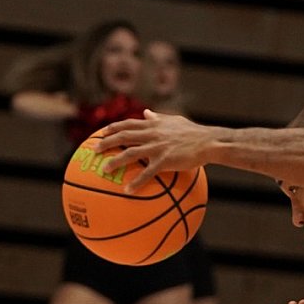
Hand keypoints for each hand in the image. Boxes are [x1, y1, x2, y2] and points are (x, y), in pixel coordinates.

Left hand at [89, 110, 219, 191]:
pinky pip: (147, 173)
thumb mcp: (175, 121)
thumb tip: (147, 112)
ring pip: (130, 153)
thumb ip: (159, 118)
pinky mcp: (165, 160)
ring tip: (104, 169)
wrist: (209, 142)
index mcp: (154, 124)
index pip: (129, 123)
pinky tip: (128, 190)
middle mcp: (152, 134)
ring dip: (115, 161)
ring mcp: (157, 147)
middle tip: (94, 150)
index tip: (102, 132)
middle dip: (106, 142)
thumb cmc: (195, 132)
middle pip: (123, 136)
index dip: (113, 127)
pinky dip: (136, 182)